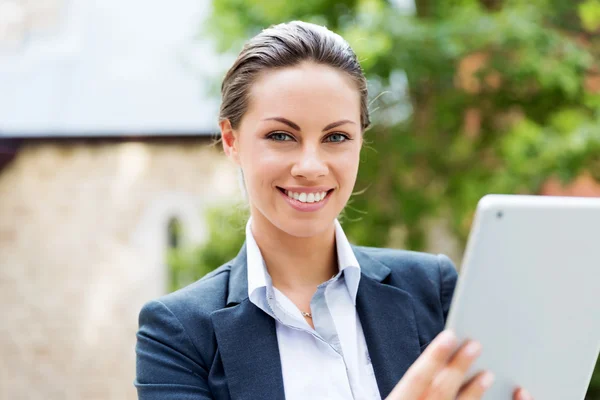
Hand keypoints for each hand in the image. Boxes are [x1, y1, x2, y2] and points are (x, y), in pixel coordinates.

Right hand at [386, 330, 533, 399]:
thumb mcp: (402, 398)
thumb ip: (414, 387)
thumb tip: (439, 363)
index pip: (416, 378)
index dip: (432, 356)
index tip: (449, 336)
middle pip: (439, 391)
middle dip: (458, 367)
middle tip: (476, 345)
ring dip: (473, 392)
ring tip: (488, 375)